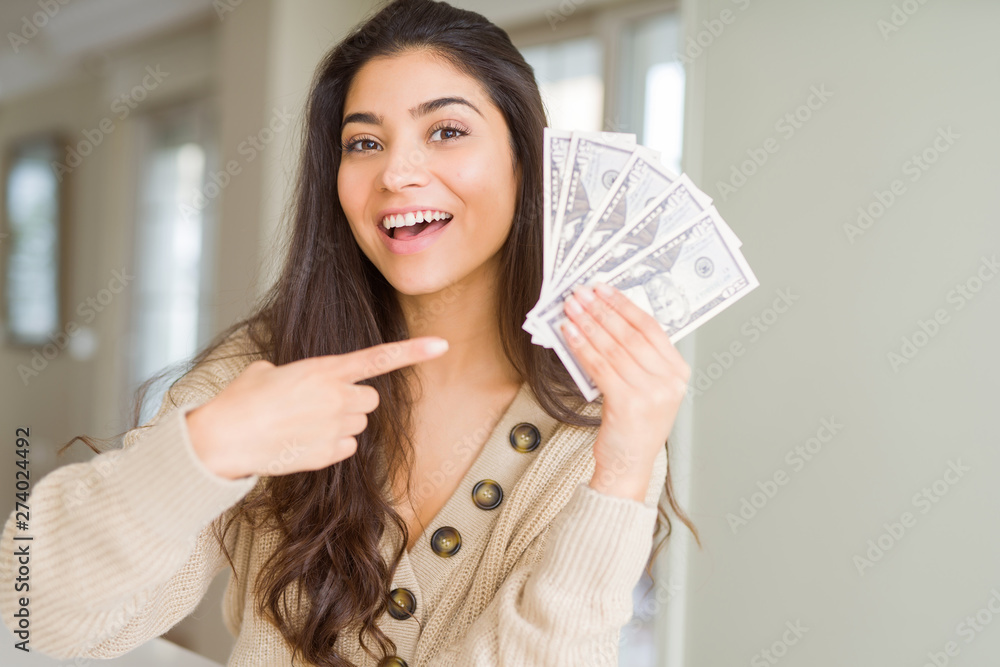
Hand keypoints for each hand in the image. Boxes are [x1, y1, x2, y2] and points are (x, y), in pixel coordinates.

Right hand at [185, 337, 449, 479]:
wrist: (225, 439)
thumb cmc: (242, 400)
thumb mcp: (268, 370)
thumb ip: (299, 372)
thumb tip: (298, 381)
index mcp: (324, 369)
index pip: (378, 358)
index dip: (413, 352)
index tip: (442, 345)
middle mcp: (338, 397)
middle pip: (370, 399)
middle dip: (352, 401)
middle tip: (320, 405)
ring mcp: (336, 427)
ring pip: (358, 424)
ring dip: (341, 423)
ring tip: (303, 425)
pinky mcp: (331, 454)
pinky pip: (347, 447)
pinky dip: (332, 446)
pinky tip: (304, 442)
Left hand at [560, 282, 690, 501]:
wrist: (628, 467)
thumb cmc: (633, 428)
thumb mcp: (646, 389)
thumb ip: (637, 358)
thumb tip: (606, 319)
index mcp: (678, 372)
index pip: (651, 328)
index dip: (624, 305)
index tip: (603, 289)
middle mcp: (669, 381)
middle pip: (630, 334)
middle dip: (601, 310)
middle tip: (580, 293)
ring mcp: (651, 393)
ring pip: (613, 348)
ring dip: (588, 324)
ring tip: (571, 308)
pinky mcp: (628, 404)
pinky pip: (600, 367)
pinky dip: (582, 347)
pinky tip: (570, 334)